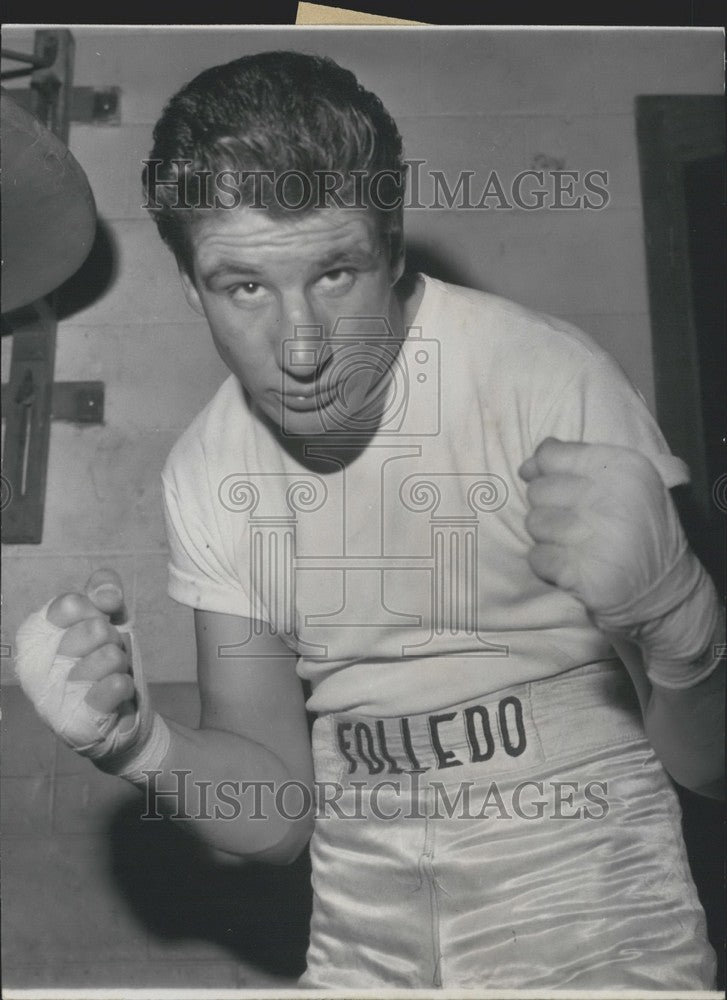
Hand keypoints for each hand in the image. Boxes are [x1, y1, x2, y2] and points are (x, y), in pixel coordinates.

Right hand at [47, 568, 133, 714]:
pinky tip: (116, 689)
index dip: (96, 608)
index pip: (71, 604)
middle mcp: (36, 664)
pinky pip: (115, 686)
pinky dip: (124, 684)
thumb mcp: (105, 614)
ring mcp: (54, 694)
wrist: (113, 711)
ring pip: (110, 657)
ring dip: (120, 663)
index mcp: (36, 634)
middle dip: (112, 638)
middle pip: (96, 629)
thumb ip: (103, 589)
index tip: (100, 619)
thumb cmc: (100, 655)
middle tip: (104, 652)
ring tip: (108, 673)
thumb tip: (107, 593)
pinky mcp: (76, 720)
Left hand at [518, 438, 687, 614]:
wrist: (666, 591)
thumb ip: (576, 464)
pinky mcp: (584, 573)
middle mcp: (613, 498)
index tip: (553, 486)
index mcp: (625, 468)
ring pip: (534, 523)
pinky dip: (548, 564)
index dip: (541, 471)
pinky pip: (537, 556)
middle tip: (574, 524)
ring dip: (547, 538)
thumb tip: (526, 466)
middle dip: (547, 508)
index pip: (552, 455)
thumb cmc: (638, 530)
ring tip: (575, 546)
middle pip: (539, 490)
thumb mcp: (624, 484)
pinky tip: (573, 566)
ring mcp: (599, 537)